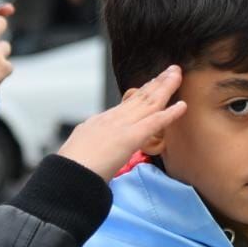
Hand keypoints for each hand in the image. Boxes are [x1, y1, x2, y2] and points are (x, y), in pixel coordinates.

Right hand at [56, 65, 189, 181]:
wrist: (65, 176)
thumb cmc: (70, 169)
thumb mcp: (80, 149)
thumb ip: (92, 144)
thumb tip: (95, 146)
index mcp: (100, 122)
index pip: (127, 103)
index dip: (143, 91)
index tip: (154, 82)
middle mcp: (112, 119)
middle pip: (140, 97)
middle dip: (157, 82)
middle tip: (172, 70)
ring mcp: (121, 127)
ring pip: (149, 103)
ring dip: (166, 88)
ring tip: (178, 76)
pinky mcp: (129, 138)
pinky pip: (154, 123)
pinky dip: (169, 114)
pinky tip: (182, 106)